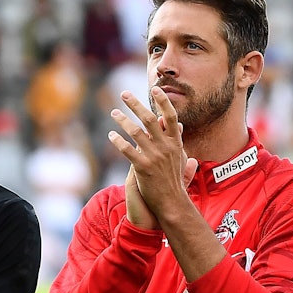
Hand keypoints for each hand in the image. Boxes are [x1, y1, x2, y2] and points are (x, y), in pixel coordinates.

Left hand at [108, 88, 198, 226]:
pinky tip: (111, 135)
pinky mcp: (142, 168)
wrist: (171, 203)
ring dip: (123, 120)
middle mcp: (165, 147)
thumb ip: (178, 141)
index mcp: (175, 143)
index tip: (155, 89)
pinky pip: (127, 150)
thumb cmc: (175, 181)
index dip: (163, 101)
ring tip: (114, 113)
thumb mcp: (181, 159)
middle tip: (124, 94)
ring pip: (136, 132)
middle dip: (136, 104)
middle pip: (150, 119)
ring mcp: (154, 157)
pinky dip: (118, 141)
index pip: (170, 117)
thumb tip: (180, 126)